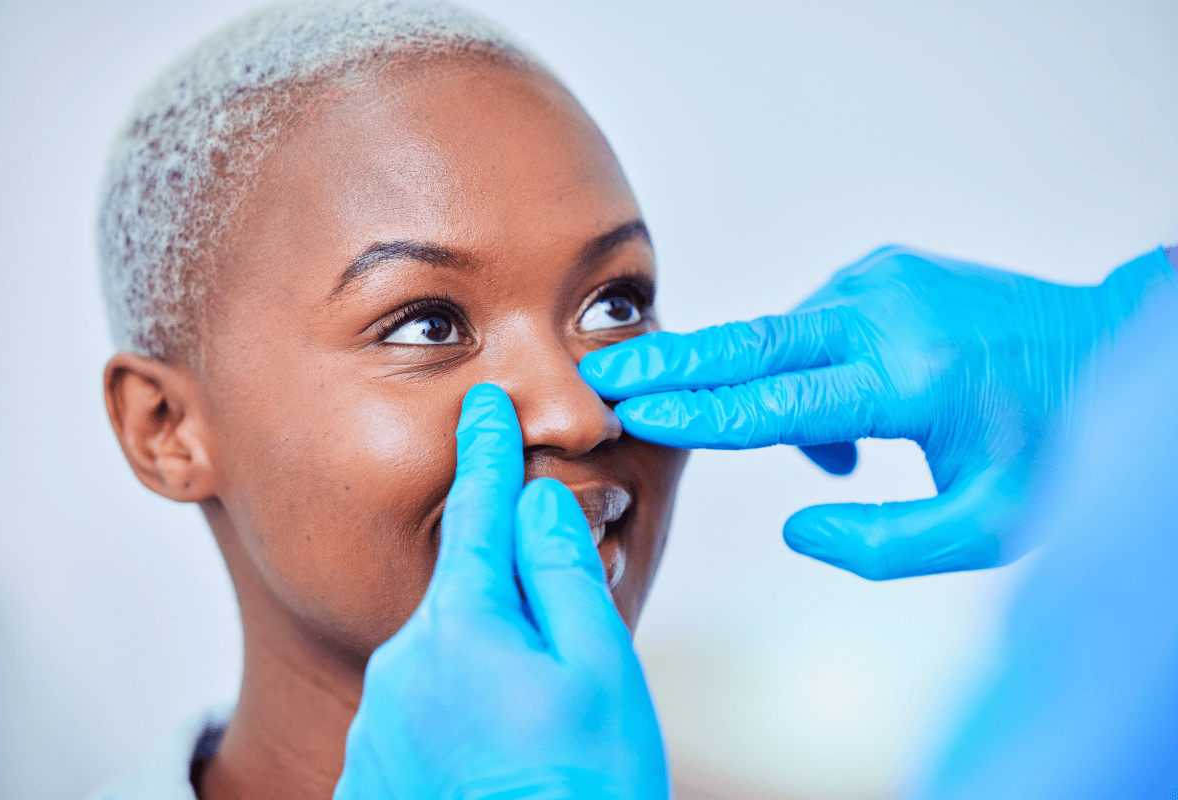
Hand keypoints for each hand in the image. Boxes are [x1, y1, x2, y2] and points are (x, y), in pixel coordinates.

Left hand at [334, 384, 666, 799]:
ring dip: (493, 663)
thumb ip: (561, 572)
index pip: (475, 512)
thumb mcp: (597, 668)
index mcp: (460, 623)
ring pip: (450, 654)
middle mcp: (404, 660)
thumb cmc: (580, 788)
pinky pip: (429, 709)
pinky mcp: (377, 767)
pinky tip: (501, 757)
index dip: (485, 453)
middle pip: (466, 591)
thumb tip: (535, 500)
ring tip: (542, 731)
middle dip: (512, 594)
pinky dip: (467, 714)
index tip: (481, 406)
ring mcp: (384, 718)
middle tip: (566, 654)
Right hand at [580, 246, 1173, 579]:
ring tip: (839, 457)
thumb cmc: (1055, 445)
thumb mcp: (988, 528)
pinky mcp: (884, 269)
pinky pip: (814, 325)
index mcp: (910, 379)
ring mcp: (884, 280)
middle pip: (752, 342)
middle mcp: (887, 313)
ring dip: (771, 394)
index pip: (776, 402)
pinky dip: (809, 371)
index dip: (697, 412)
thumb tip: (797, 525)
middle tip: (604, 373)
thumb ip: (882, 546)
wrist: (1106, 346)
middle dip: (672, 362)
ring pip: (783, 341)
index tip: (630, 409)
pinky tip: (856, 417)